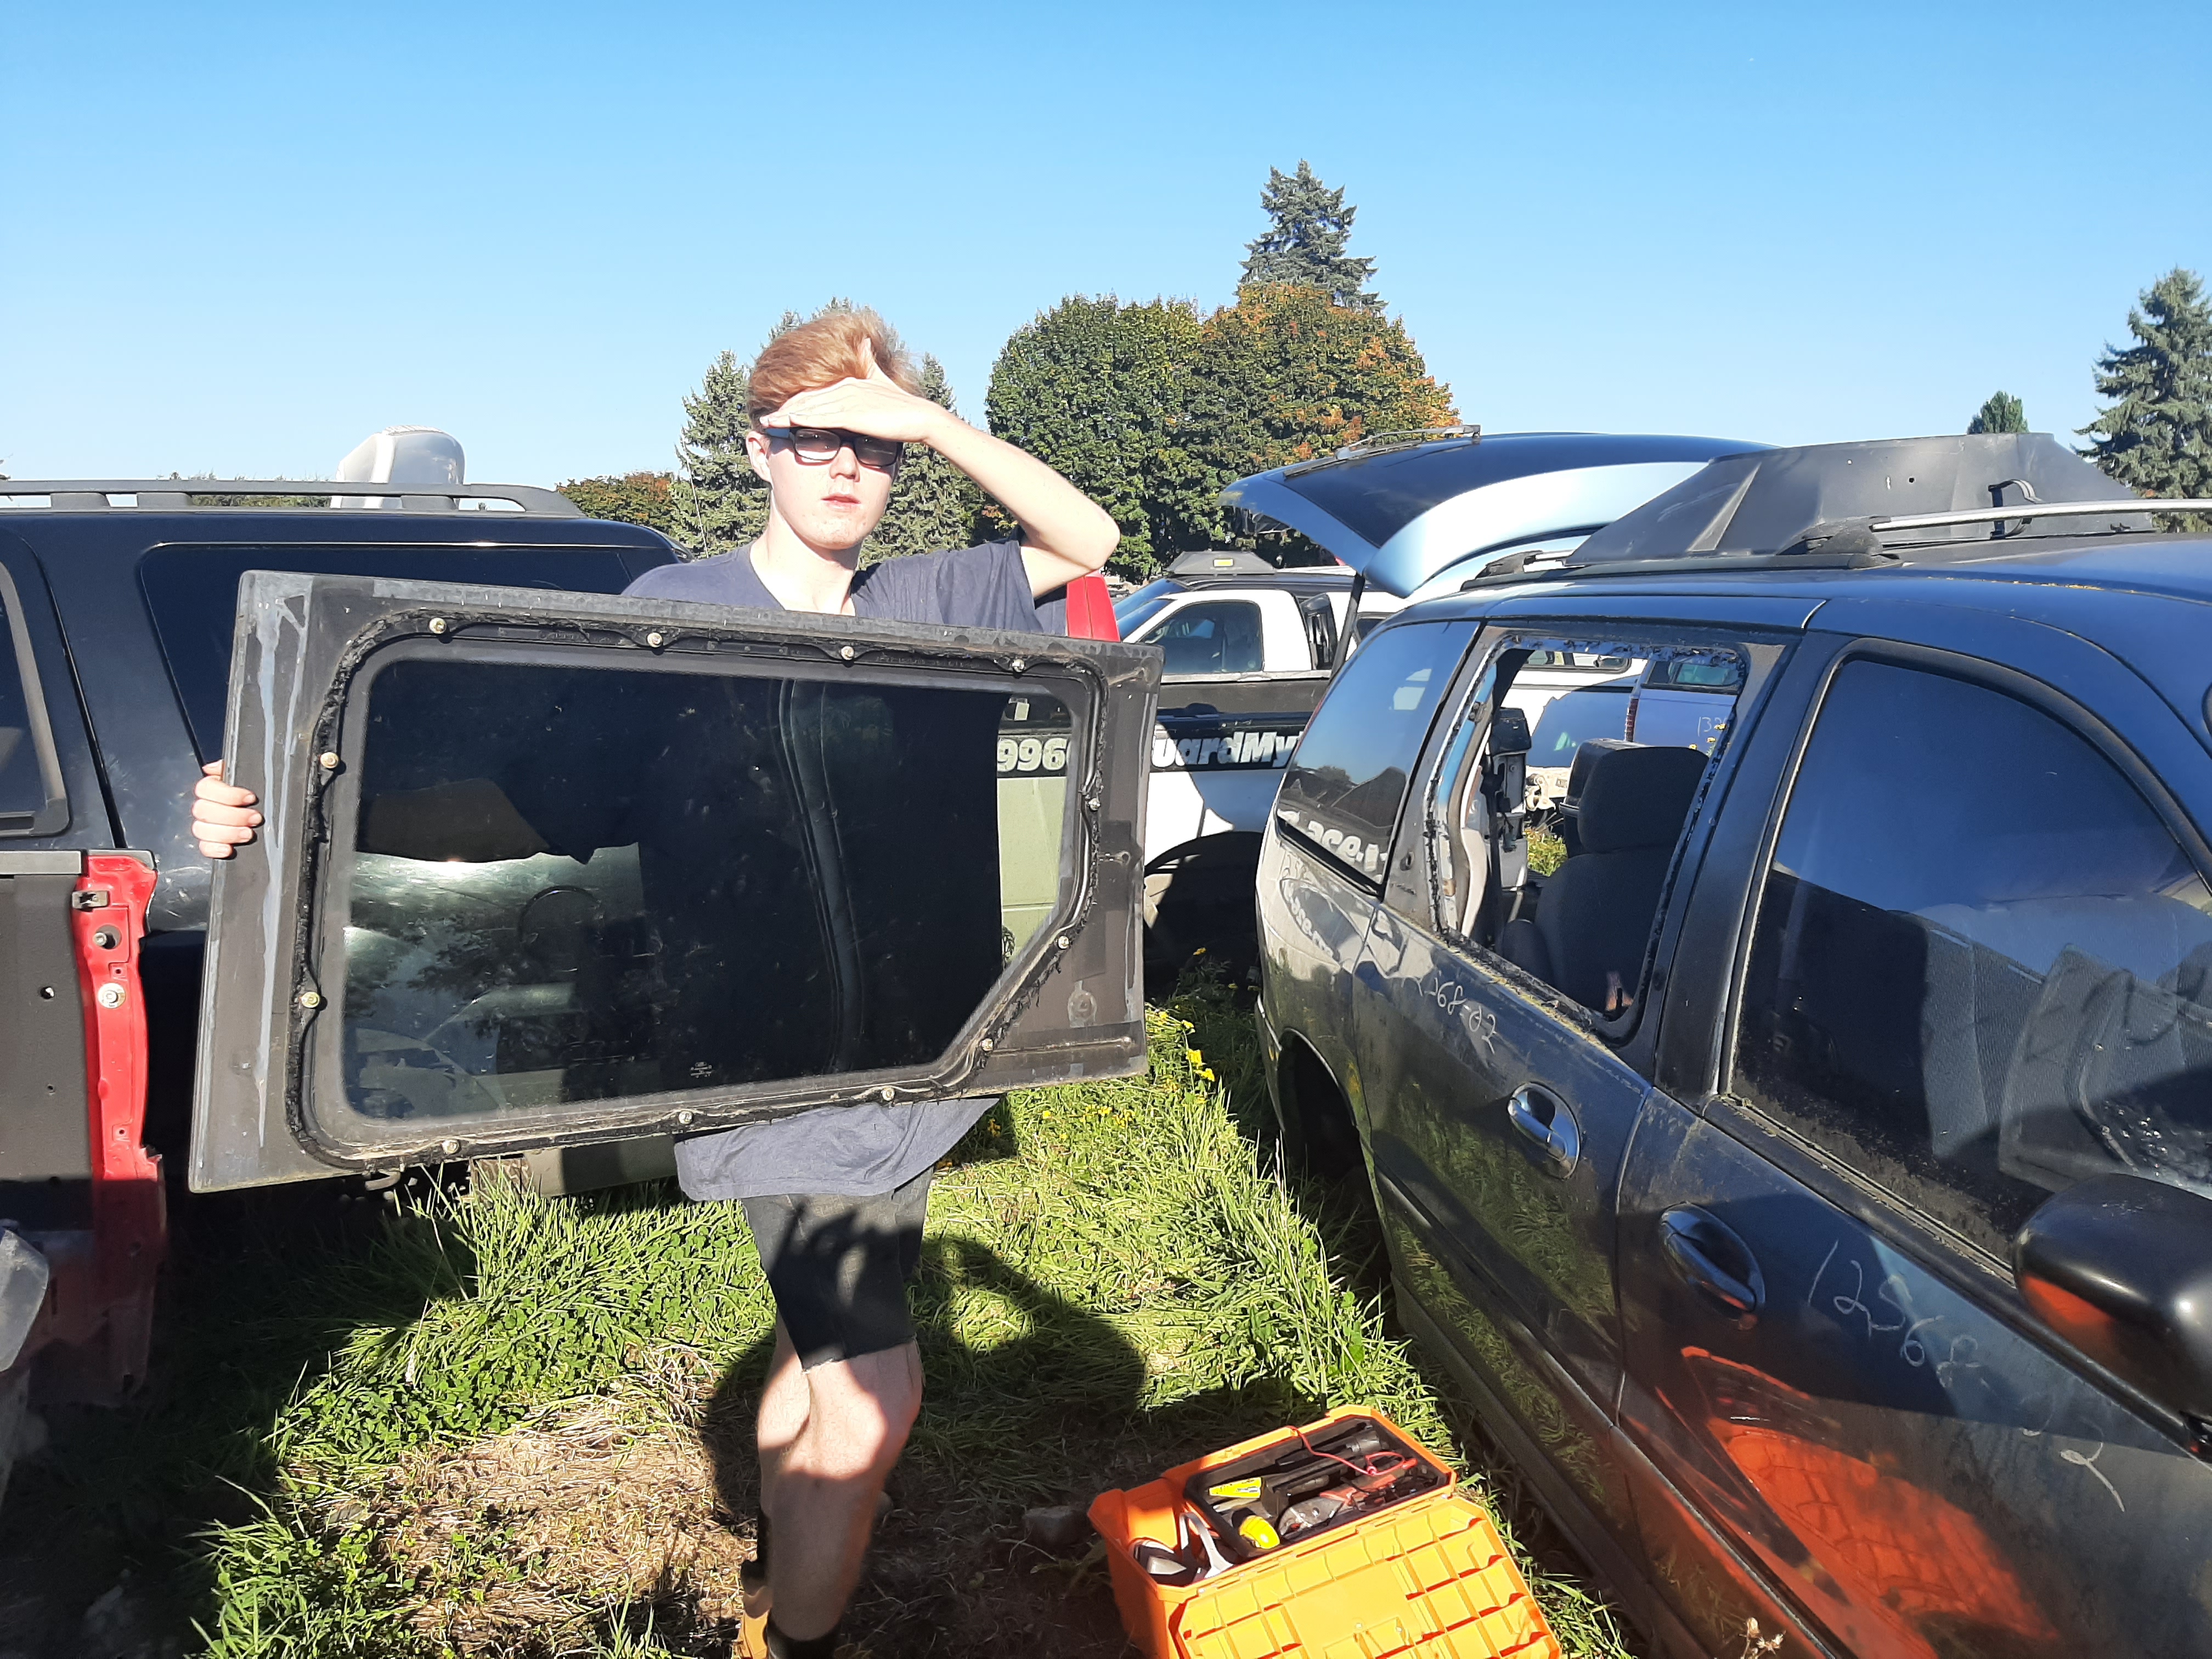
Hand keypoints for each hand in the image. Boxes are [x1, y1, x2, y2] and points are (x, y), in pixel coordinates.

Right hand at [193, 759, 260, 858]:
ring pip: (201, 829)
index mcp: (213, 789)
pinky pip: (204, 848)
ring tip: (248, 834)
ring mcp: (207, 826)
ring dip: (227, 832)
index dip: (227, 794)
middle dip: (233, 815)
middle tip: (255, 818)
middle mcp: (207, 807)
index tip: (250, 798)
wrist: (277, 815)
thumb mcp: (254, 775)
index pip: (205, 788)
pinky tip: (229, 849)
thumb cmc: (260, 795)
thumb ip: (235, 767)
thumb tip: (214, 768)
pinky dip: (214, 849)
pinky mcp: (211, 844)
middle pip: (203, 810)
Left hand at [757, 339, 954, 445]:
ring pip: (809, 408)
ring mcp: (847, 401)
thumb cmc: (903, 405)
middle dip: (784, 410)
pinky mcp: (852, 415)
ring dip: (786, 416)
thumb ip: (869, 362)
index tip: (781, 411)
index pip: (815, 393)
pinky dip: (801, 420)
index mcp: (849, 383)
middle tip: (765, 418)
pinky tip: (787, 424)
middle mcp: (844, 389)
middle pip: (807, 399)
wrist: (920, 416)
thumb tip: (864, 341)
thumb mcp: (882, 378)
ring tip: (768, 423)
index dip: (796, 402)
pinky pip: (820, 417)